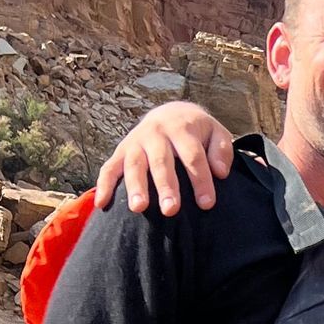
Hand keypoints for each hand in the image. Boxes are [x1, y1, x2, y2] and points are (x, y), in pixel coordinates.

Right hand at [94, 105, 235, 216]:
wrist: (171, 113)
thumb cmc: (198, 131)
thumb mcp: (216, 133)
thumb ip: (221, 150)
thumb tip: (220, 172)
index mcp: (181, 128)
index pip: (193, 156)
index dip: (200, 180)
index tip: (206, 204)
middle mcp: (156, 133)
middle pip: (161, 161)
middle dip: (166, 186)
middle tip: (171, 210)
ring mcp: (136, 142)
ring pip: (134, 164)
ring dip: (135, 186)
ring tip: (139, 208)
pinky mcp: (121, 151)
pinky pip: (109, 168)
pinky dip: (103, 185)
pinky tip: (102, 204)